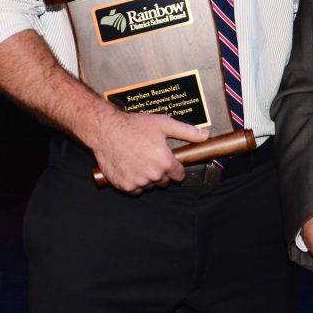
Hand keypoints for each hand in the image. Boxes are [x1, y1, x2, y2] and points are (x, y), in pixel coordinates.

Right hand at [86, 111, 208, 193]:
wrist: (107, 130)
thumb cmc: (134, 125)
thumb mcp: (163, 123)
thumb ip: (186, 131)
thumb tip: (205, 136)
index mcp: (165, 161)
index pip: (179, 175)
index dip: (175, 167)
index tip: (169, 161)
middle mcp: (153, 175)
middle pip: (164, 181)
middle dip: (161, 171)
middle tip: (151, 156)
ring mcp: (138, 182)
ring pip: (149, 185)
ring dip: (148, 177)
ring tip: (139, 159)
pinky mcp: (125, 186)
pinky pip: (135, 189)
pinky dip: (134, 181)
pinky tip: (130, 166)